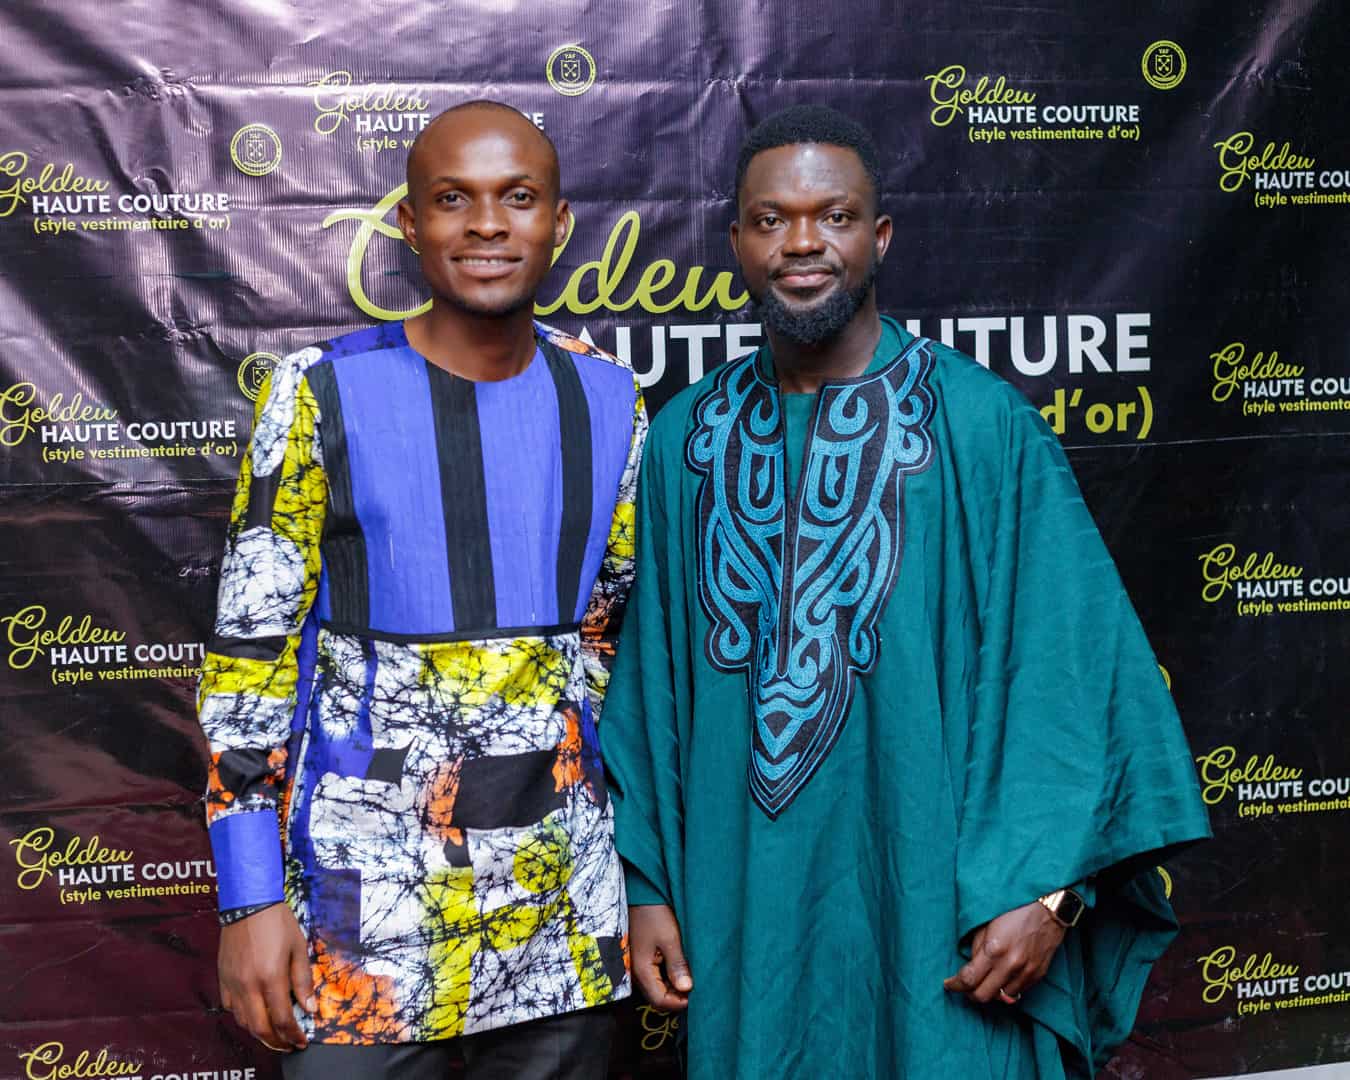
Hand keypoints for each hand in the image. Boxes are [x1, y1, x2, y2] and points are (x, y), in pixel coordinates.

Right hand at [218, 904, 316, 1050]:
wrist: (248, 902)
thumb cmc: (276, 921)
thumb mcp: (298, 948)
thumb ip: (303, 980)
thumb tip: (309, 1007)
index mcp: (271, 977)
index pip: (282, 1019)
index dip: (293, 1035)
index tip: (300, 1041)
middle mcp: (248, 984)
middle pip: (260, 1028)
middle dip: (276, 1042)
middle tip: (288, 1045)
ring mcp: (233, 983)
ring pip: (243, 1021)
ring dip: (259, 1032)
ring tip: (274, 1033)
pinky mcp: (222, 978)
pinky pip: (230, 1007)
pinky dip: (243, 1017)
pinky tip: (254, 1013)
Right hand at [629, 904, 692, 1009]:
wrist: (640, 894)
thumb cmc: (654, 914)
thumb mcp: (670, 939)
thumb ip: (677, 966)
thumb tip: (686, 989)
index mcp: (642, 970)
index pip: (659, 1001)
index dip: (678, 1002)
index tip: (694, 994)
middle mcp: (635, 972)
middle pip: (656, 997)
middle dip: (675, 996)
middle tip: (693, 985)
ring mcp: (636, 965)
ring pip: (655, 987)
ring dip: (671, 986)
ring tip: (687, 974)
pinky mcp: (639, 958)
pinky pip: (652, 976)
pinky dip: (665, 976)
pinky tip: (677, 966)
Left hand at [942, 899, 1066, 1004]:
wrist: (1049, 909)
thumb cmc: (1015, 909)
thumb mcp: (987, 923)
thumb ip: (977, 947)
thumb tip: (970, 965)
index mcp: (994, 949)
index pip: (969, 979)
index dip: (955, 985)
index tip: (949, 984)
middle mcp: (1010, 965)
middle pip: (983, 996)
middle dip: (969, 993)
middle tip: (965, 986)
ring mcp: (1026, 972)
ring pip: (1001, 998)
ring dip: (990, 992)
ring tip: (985, 980)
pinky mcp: (1038, 975)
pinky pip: (1018, 992)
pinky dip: (1006, 989)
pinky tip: (1002, 978)